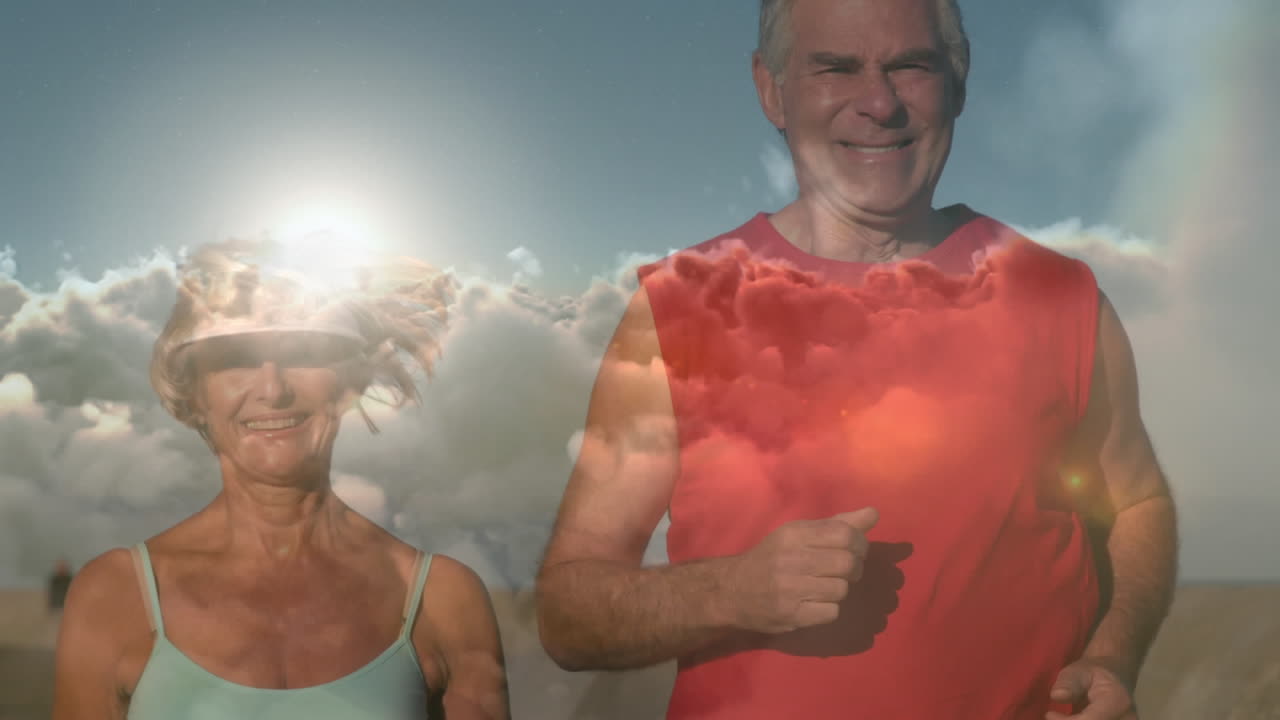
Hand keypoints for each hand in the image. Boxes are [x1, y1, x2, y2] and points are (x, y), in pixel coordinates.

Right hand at [724, 507, 877, 633]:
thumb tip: (874, 514)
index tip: (855, 551)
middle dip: (854, 569)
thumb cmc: (772, 558)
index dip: (860, 544)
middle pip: (848, 563)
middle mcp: (791, 558)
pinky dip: (829, 609)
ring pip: (842, 589)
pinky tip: (814, 603)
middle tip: (844, 572)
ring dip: (839, 590)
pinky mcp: (791, 614)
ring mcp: (790, 588)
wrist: (732, 591)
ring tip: (824, 587)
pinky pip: (832, 612)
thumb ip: (837, 524)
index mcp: (794, 534)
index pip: (845, 534)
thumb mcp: (798, 534)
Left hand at [1047, 657, 1137, 718]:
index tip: (1048, 714)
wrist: (1114, 677)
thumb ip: (1069, 683)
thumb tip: (1057, 696)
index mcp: (1118, 702)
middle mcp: (1127, 719)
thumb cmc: (1093, 673)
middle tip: (1051, 717)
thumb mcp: (1078, 670)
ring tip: (1059, 717)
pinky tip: (1068, 719)